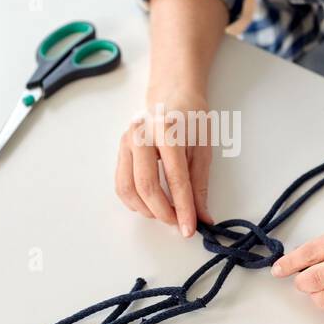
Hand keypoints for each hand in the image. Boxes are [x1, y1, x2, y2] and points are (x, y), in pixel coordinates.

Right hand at [115, 88, 214, 236]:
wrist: (172, 95)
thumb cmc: (192, 120)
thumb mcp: (203, 149)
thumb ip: (200, 185)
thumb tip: (203, 218)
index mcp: (168, 131)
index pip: (176, 178)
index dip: (183, 208)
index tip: (190, 229)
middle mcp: (142, 135)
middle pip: (146, 186)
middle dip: (163, 213)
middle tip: (178, 225)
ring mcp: (126, 142)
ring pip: (128, 188)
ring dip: (146, 210)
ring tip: (165, 214)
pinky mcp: (119, 150)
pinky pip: (121, 184)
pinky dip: (134, 202)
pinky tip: (149, 205)